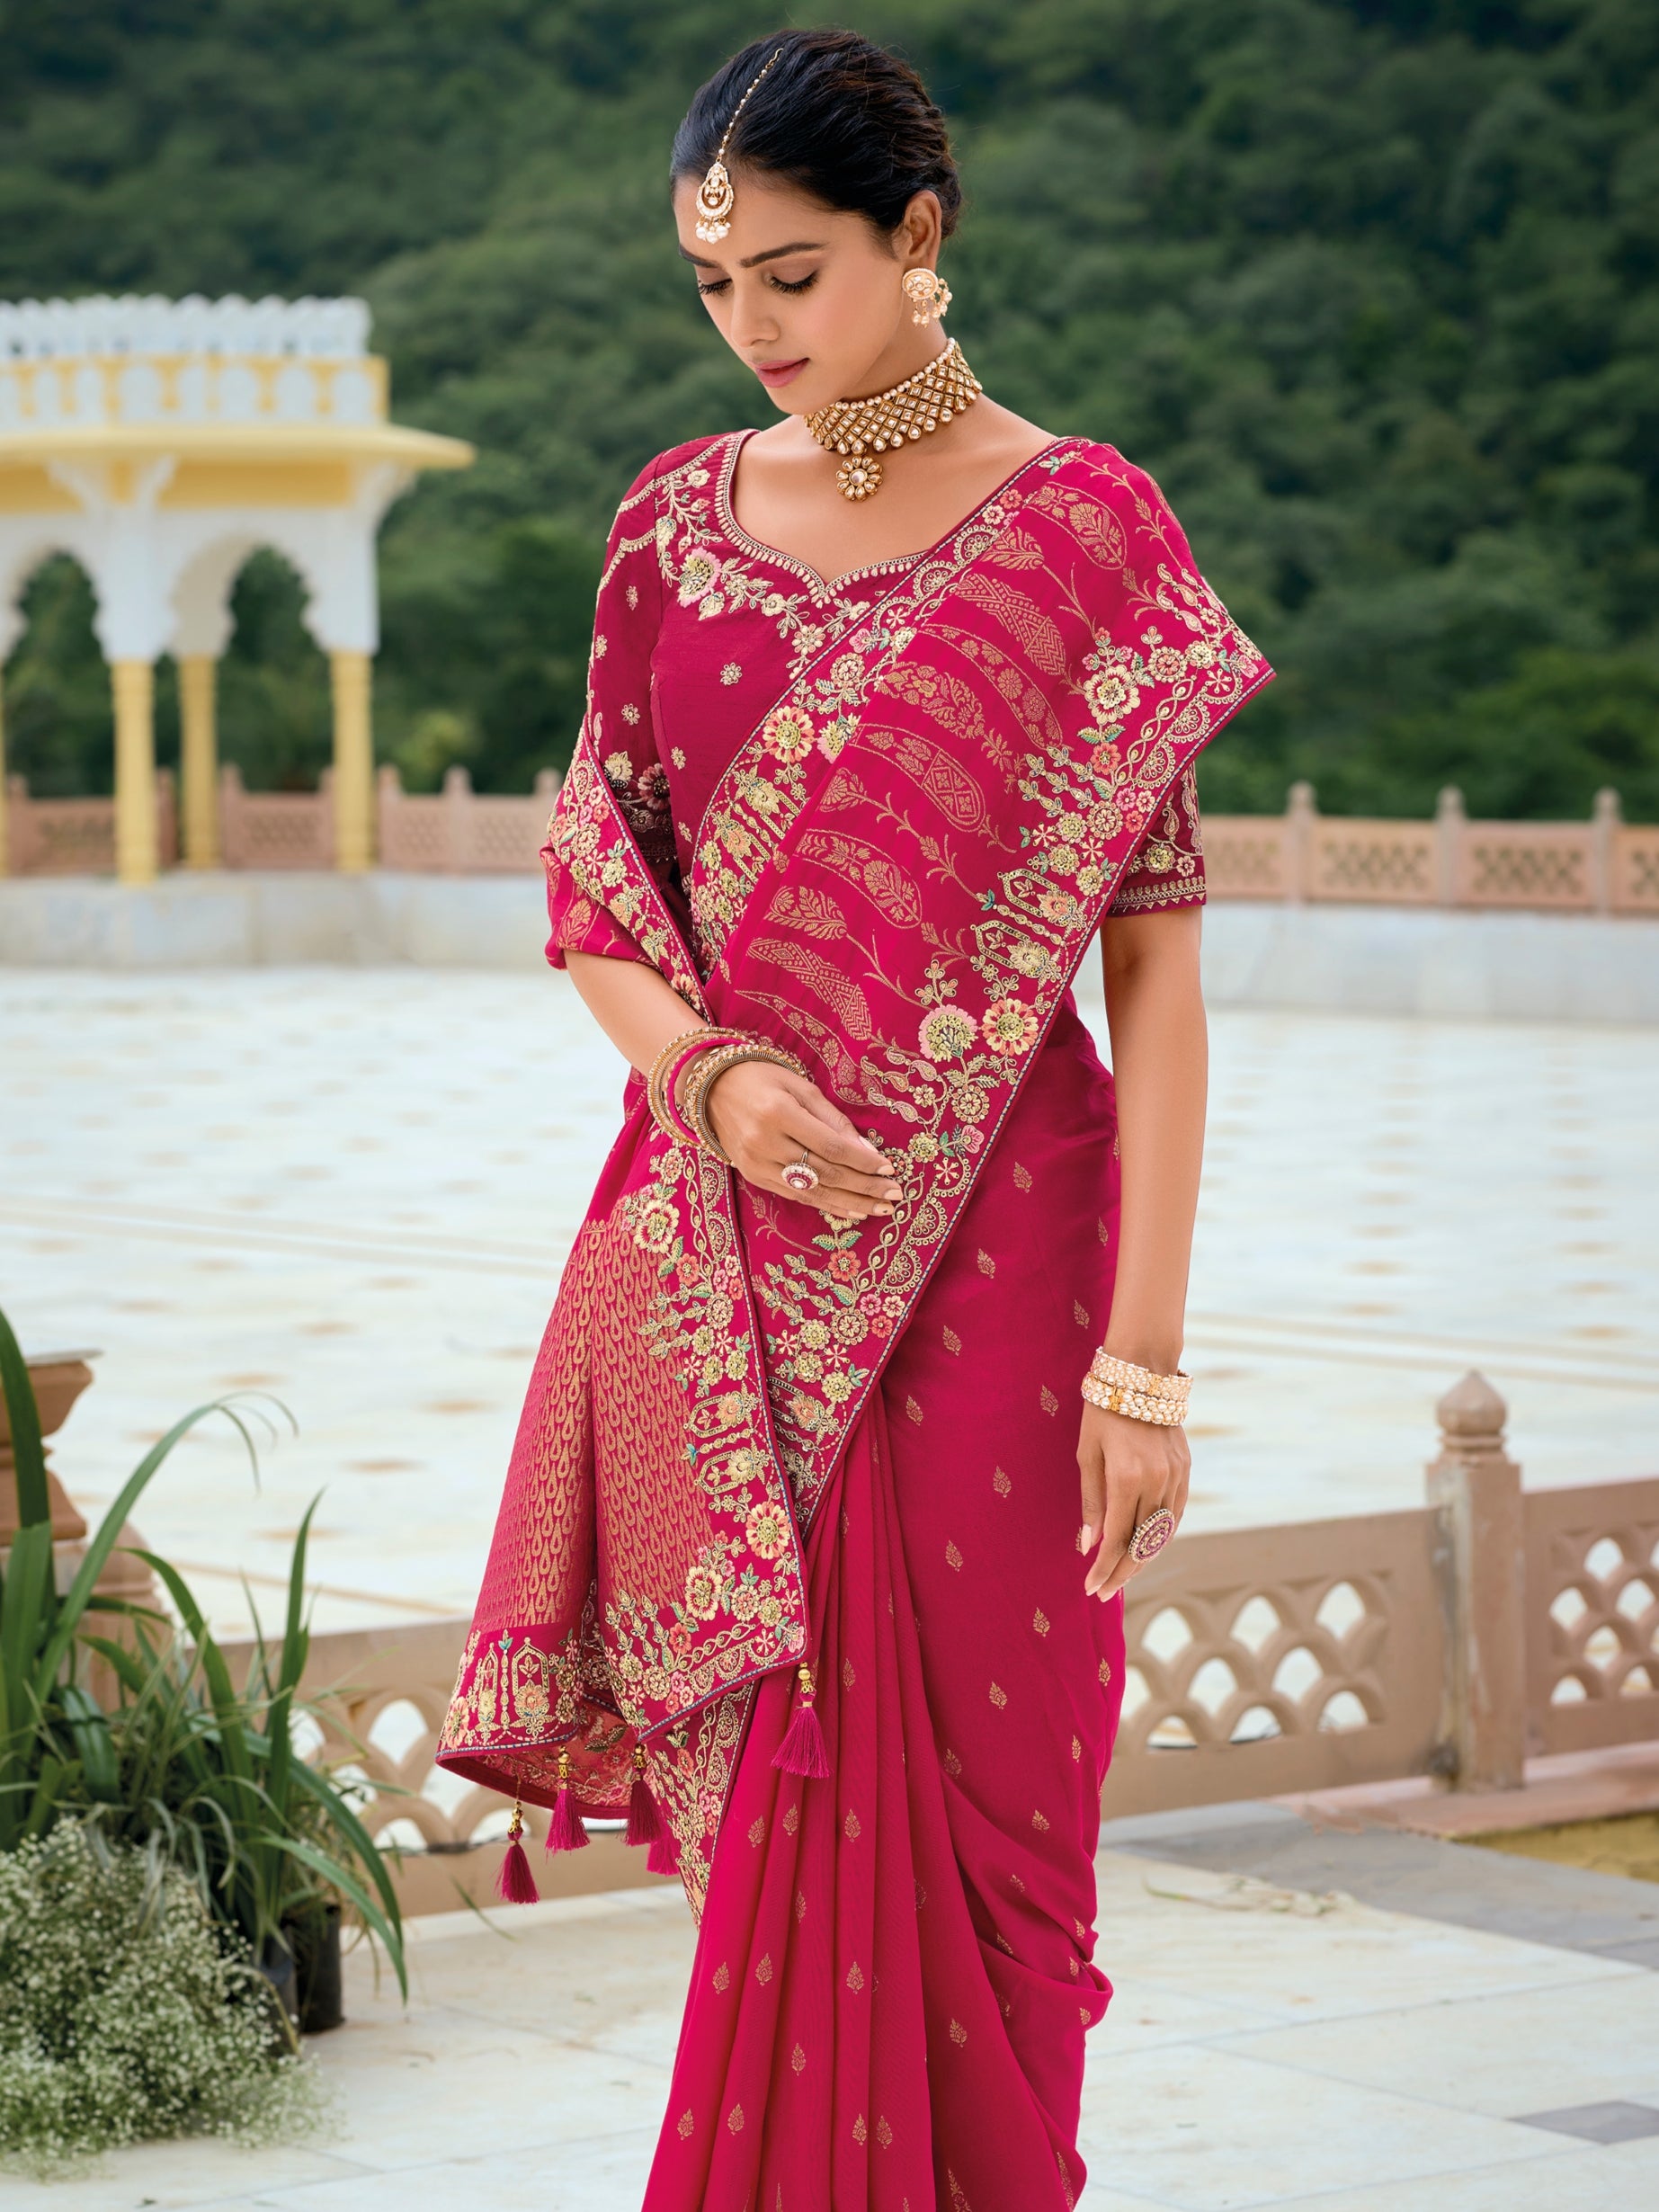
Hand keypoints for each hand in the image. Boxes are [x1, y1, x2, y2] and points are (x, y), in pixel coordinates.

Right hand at [702, 1061, 902, 1222]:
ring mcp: (756, 1164)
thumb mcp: (800, 1085)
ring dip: (849, 1202)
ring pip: (811, 1191)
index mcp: (778, 1113)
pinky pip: (795, 1196)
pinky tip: (849, 1210)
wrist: (711, 1088)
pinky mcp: (753, 1176)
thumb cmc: (762, 1079)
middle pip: (824, 1173)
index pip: (830, 1146)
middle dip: (863, 1186)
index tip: (889, 1168)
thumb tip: (866, 1149)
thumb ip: (832, 1119)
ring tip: (879, 1208)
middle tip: (894, 1194)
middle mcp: (764, 1143)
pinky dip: (825, 1204)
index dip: (862, 1161)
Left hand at [1078, 1403, 1189, 1600]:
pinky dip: (1161, 1535)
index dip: (1104, 1568)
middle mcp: (1156, 1482)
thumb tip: (1087, 1546)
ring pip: (1162, 1533)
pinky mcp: (1186, 1470)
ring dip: (1142, 1558)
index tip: (1090, 1588)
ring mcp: (1176, 1477)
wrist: (1141, 1374)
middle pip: (1141, 1543)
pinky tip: (1146, 1547)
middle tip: (1104, 1593)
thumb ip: (1089, 1502)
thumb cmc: (1102, 1411)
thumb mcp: (1086, 1454)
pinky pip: (1174, 1514)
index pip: (1117, 1539)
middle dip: (1122, 1573)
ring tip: (1122, 1575)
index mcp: (1127, 1479)